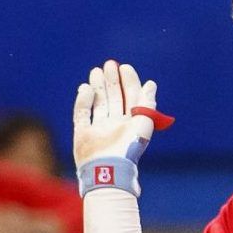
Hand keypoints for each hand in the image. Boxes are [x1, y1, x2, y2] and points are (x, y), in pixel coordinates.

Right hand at [71, 60, 170, 195]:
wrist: (109, 168)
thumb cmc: (129, 145)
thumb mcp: (144, 121)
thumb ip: (147, 102)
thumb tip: (151, 83)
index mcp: (131, 122)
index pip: (130, 97)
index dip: (129, 81)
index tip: (124, 67)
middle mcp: (115, 124)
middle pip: (113, 97)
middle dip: (112, 80)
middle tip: (109, 64)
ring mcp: (98, 129)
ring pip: (98, 103)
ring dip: (97, 86)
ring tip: (96, 71)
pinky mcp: (83, 133)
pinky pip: (81, 113)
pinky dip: (83, 100)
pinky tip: (85, 88)